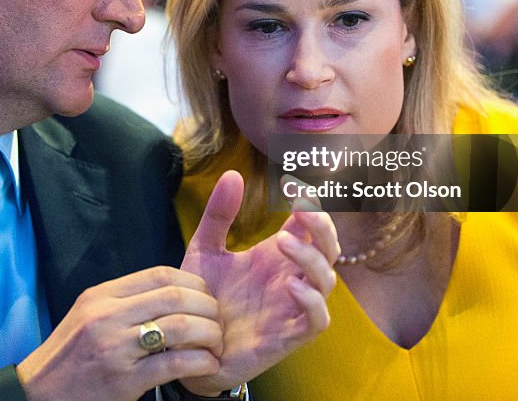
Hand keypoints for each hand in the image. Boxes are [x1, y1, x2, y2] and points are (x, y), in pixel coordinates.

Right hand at [16, 267, 223, 400]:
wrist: (39, 393)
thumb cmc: (70, 356)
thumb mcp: (88, 315)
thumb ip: (123, 301)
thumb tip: (170, 291)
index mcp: (101, 296)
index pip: (159, 274)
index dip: (192, 282)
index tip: (205, 295)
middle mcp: (107, 316)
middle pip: (174, 296)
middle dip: (207, 306)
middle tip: (218, 319)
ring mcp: (115, 348)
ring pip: (179, 327)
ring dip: (209, 333)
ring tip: (216, 342)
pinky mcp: (124, 380)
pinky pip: (174, 363)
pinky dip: (200, 362)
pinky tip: (208, 363)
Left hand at [178, 170, 338, 395]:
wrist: (189, 344)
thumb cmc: (204, 297)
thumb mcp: (205, 249)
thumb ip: (218, 214)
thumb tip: (233, 173)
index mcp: (276, 254)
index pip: (309, 224)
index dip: (310, 202)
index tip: (292, 184)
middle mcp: (291, 276)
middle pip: (328, 248)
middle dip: (323, 226)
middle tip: (303, 207)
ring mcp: (293, 306)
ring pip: (326, 280)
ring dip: (312, 259)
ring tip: (283, 242)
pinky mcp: (288, 336)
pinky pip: (317, 320)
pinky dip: (312, 303)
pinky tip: (292, 286)